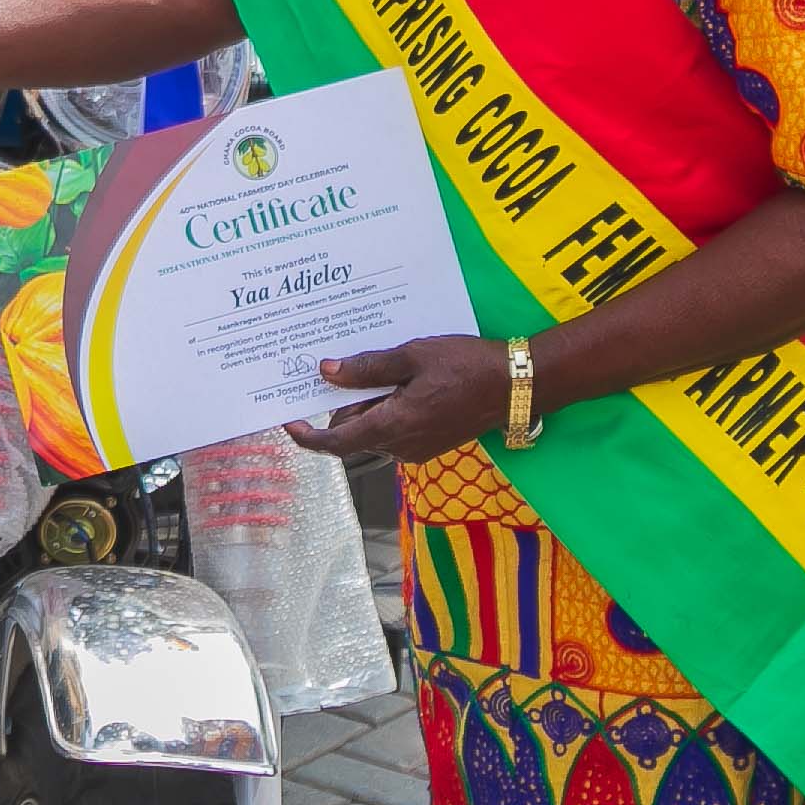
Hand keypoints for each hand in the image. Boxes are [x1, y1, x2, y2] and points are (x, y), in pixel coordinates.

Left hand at [289, 333, 514, 466]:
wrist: (516, 386)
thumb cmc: (466, 366)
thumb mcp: (412, 357)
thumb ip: (368, 368)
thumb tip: (327, 372)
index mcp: (393, 427)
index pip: (337, 443)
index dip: (308, 438)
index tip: (288, 423)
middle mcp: (401, 447)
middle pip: (354, 432)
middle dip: (342, 405)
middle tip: (334, 369)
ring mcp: (417, 448)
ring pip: (375, 430)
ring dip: (367, 404)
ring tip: (369, 367)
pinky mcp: (430, 442)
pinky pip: (395, 429)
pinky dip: (386, 408)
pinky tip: (395, 379)